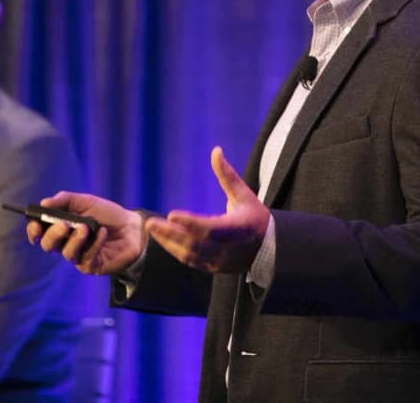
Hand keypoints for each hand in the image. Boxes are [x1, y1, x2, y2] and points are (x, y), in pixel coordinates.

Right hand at [26, 191, 145, 275]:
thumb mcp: (86, 201)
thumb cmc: (107, 214)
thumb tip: (44, 203)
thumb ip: (64, 200)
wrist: (132, 227)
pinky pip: (86, 258)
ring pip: (66, 253)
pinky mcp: (91, 266)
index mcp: (61, 227)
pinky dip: (94, 244)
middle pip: (48, 245)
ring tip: (86, 228)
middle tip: (64, 225)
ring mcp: (78, 256)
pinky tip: (102, 233)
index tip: (36, 224)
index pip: (40, 232)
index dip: (34, 230)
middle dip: (53, 235)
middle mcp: (66, 243)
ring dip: (75, 240)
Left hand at [146, 146, 268, 273]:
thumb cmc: (255, 217)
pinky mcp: (214, 268)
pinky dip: (175, 250)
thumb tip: (216, 151)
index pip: (210, 228)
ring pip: (190, 255)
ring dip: (169, 243)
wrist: (269, 249)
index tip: (172, 214)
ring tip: (152, 229)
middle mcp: (228, 248)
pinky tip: (163, 239)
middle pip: (195, 244)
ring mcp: (220, 261)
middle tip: (150, 223)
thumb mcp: (244, 194)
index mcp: (238, 229)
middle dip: (171, 234)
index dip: (190, 223)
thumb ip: (227, 175)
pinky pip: (191, 261)